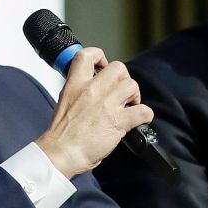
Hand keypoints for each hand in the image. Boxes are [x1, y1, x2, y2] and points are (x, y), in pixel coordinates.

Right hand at [34, 48, 153, 177]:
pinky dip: (145, 115)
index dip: (100, 56)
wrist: (61, 152)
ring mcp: (106, 105)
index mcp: (75, 84)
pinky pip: (143, 110)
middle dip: (123, 78)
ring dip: (134, 95)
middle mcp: (92, 90)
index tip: (103, 66)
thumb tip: (90, 89)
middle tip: (121, 92)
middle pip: (118, 68)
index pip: (87, 55)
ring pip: (132, 85)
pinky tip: (139, 119)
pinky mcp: (118, 121)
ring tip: (130, 106)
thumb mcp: (64, 102)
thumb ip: (78, 91)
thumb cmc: (61, 134)